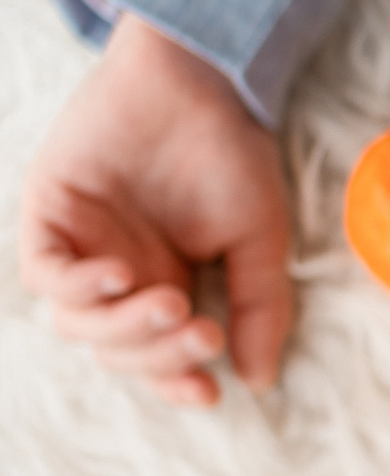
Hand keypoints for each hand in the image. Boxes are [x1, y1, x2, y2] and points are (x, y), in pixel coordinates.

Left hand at [17, 17, 293, 403]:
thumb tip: (258, 379)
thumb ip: (258, 307)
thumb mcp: (260, 239)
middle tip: (203, 331)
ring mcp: (78, 245)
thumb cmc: (231, 154)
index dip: (174, 379)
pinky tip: (121, 274)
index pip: (154, 354)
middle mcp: (117, 274)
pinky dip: (77, 287)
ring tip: (170, 302)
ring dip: (121, 326)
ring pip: (75, 323)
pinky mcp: (48, 212)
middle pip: (113, 348)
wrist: (199, 81)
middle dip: (157, 352)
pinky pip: (43, 274)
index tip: (207, 393)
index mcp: (164, 284)